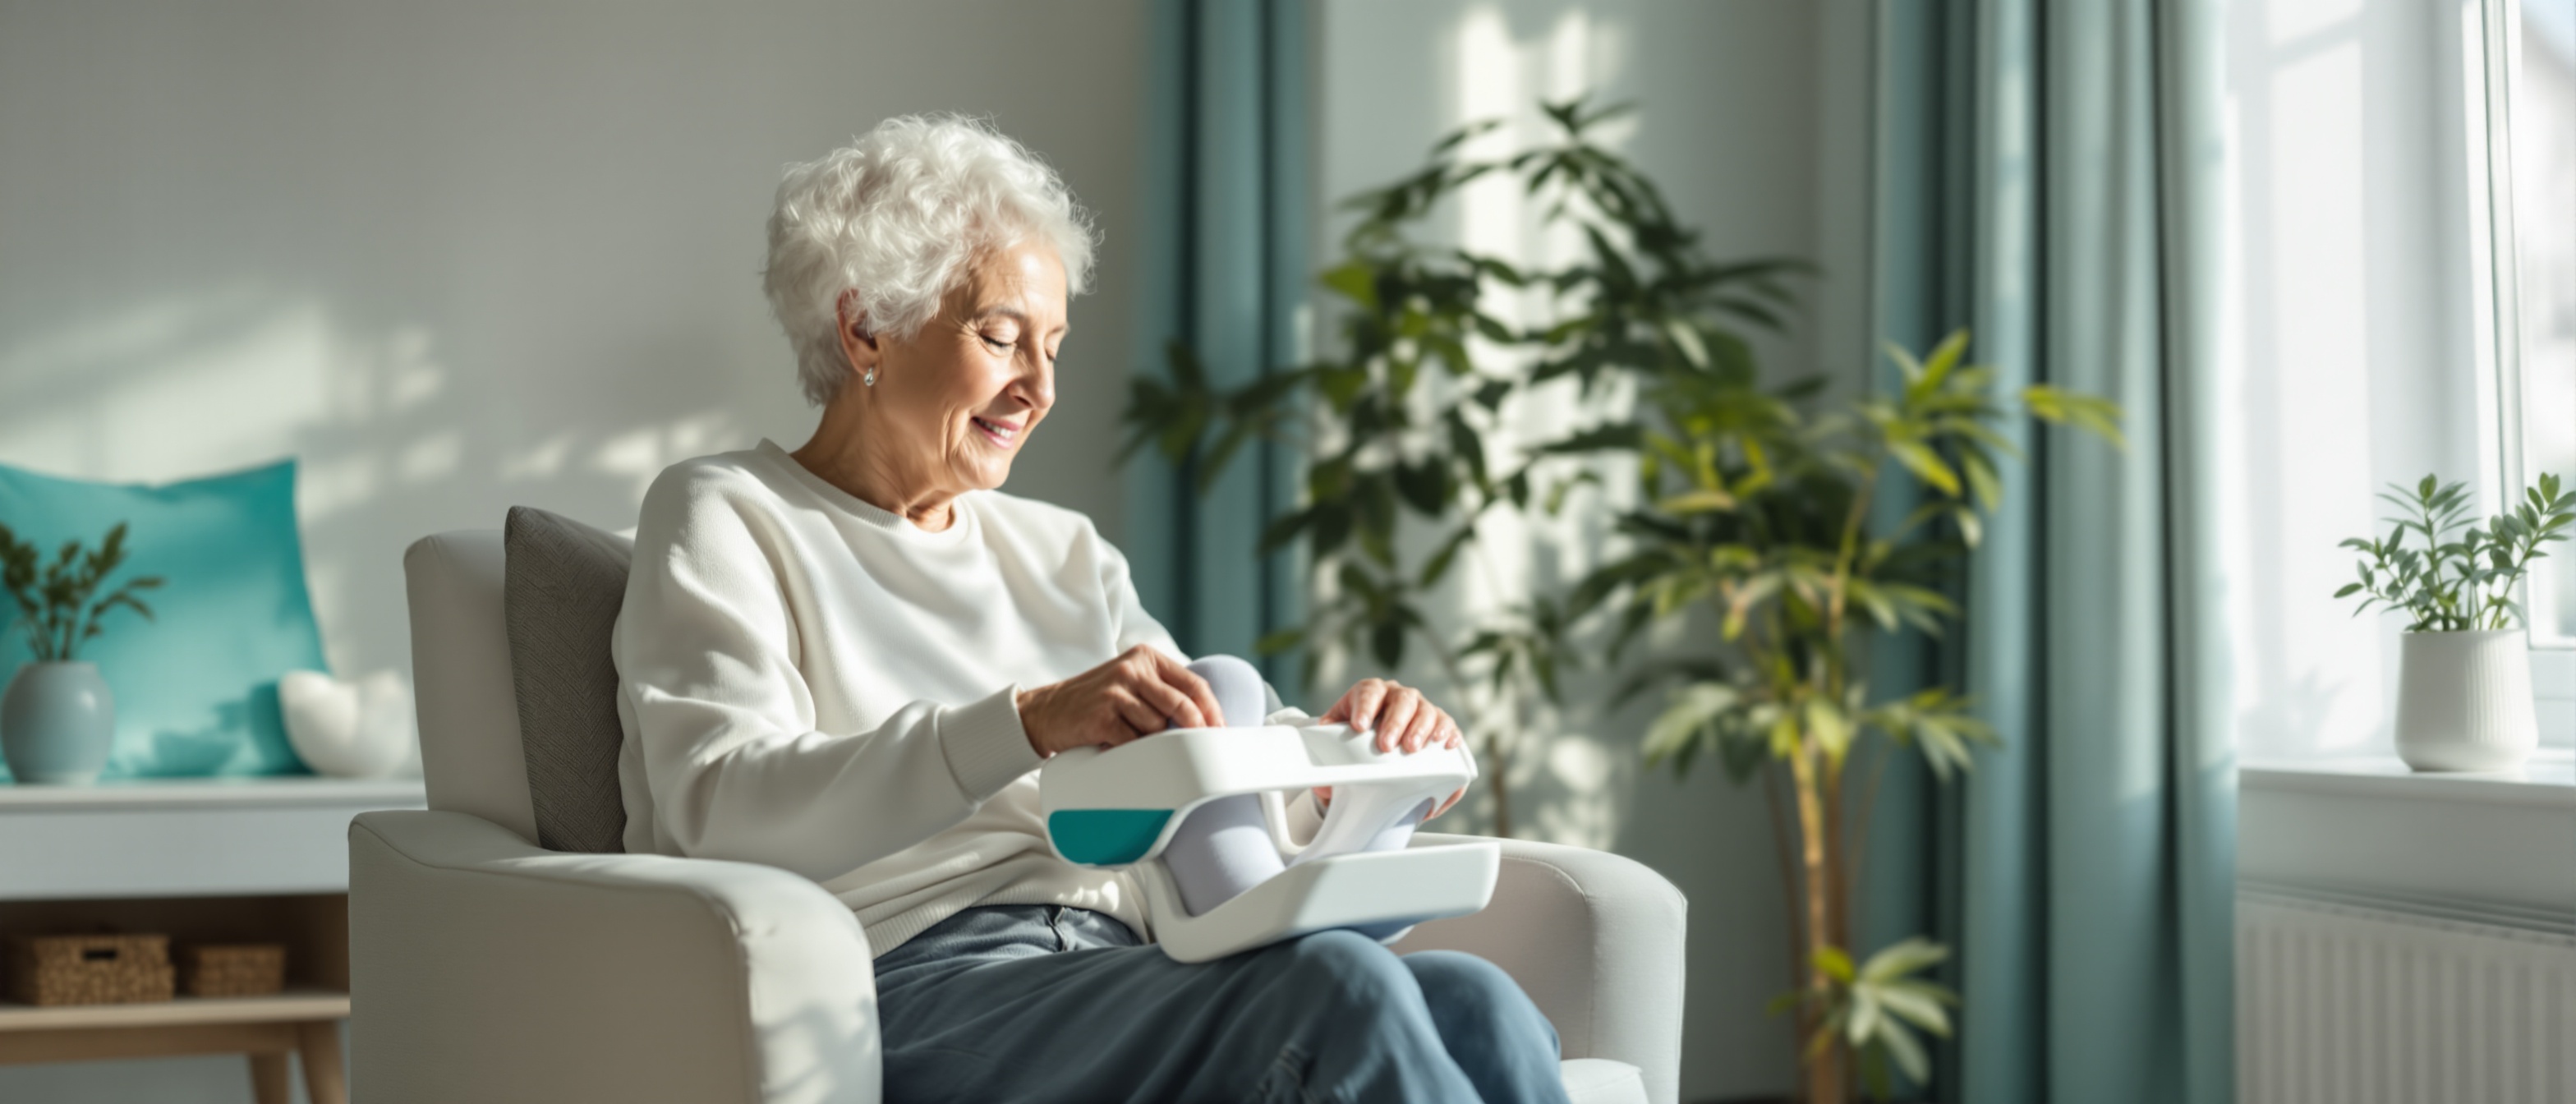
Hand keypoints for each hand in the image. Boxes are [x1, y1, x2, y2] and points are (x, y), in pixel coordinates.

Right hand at [1016, 645, 1223, 756]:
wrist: (1047, 711)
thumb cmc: (1096, 701)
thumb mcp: (1130, 682)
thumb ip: (1162, 691)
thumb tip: (1205, 720)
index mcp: (1146, 657)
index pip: (1193, 684)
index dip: (1212, 711)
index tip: (1220, 732)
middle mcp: (1132, 669)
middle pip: (1182, 706)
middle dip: (1193, 731)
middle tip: (1197, 750)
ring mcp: (1116, 691)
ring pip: (1158, 727)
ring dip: (1151, 742)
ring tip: (1131, 738)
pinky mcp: (1102, 716)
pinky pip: (1135, 742)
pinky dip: (1131, 751)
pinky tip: (1117, 745)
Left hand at [1314, 678, 1468, 817]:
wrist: (1376, 745)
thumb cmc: (1357, 740)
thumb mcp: (1338, 744)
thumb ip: (1329, 761)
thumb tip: (1323, 785)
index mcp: (1371, 693)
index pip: (1368, 692)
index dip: (1364, 707)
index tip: (1358, 726)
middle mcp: (1398, 696)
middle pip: (1401, 701)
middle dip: (1394, 723)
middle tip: (1386, 745)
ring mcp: (1421, 708)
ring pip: (1426, 711)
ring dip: (1422, 729)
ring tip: (1414, 748)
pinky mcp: (1440, 723)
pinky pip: (1448, 725)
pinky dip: (1449, 734)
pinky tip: (1447, 745)